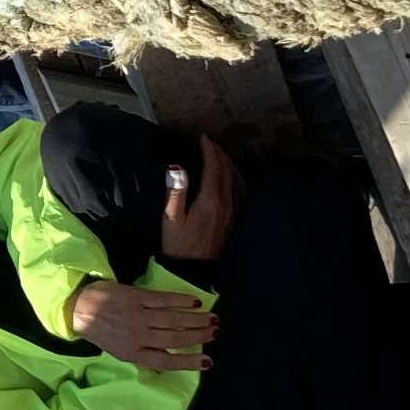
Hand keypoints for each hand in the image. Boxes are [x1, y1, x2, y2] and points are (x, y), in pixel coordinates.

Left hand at [70, 279, 217, 373]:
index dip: (188, 363)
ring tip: (213, 319)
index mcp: (133, 353)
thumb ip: (144, 356)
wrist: (79, 308)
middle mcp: (137, 336)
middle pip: (174, 339)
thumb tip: (170, 363)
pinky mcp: (135, 297)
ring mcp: (137, 315)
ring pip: (173, 320)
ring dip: (196, 319)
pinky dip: (181, 301)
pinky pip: (163, 299)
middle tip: (216, 333)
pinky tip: (195, 302)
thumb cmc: (103, 332)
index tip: (208, 362)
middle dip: (199, 337)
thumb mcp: (120, 352)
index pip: (166, 361)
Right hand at [162, 140, 246, 260]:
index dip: (210, 150)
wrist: (194, 271)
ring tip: (219, 154)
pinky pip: (239, 190)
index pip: (214, 167)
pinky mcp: (233, 219)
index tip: (203, 138)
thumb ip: (176, 192)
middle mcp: (226, 204)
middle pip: (227, 170)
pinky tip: (230, 176)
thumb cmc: (179, 246)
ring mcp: (232, 212)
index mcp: (211, 201)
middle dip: (219, 153)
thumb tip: (176, 168)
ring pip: (236, 179)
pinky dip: (235, 177)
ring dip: (229, 163)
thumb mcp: (171, 219)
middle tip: (210, 142)